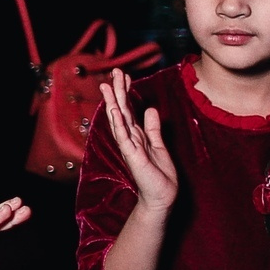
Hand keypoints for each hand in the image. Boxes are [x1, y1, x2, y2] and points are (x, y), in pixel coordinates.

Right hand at [100, 70, 179, 212]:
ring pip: (119, 121)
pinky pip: (124, 137)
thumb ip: (153, 128)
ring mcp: (130, 147)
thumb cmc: (159, 174)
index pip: (129, 109)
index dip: (126, 92)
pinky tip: (115, 112)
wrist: (161, 196)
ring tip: (108, 87)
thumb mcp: (159, 145)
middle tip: (115, 73)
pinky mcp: (133, 157)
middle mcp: (130, 139)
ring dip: (113, 103)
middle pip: (122, 111)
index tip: (124, 76)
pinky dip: (119, 124)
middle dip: (118, 92)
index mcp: (137, 136)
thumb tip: (151, 109)